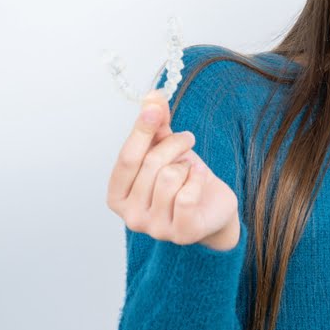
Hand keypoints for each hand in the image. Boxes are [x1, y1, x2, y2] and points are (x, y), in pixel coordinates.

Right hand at [106, 89, 240, 250]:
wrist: (212, 207)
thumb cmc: (183, 178)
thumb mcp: (165, 149)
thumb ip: (155, 125)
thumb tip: (153, 96)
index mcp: (117, 195)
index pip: (127, 158)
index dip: (141, 130)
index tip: (154, 106)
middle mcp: (131, 217)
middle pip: (151, 164)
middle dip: (174, 144)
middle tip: (187, 139)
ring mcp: (155, 229)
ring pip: (169, 177)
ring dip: (187, 165)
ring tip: (191, 168)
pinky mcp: (181, 233)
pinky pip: (187, 195)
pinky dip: (198, 179)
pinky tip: (200, 180)